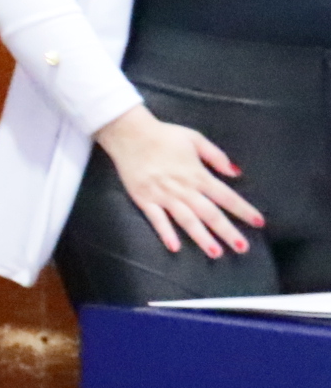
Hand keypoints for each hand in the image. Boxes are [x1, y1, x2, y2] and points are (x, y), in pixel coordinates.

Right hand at [95, 106, 261, 257]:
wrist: (129, 134)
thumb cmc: (164, 135)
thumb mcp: (196, 138)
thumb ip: (216, 156)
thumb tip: (235, 172)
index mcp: (197, 174)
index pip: (226, 196)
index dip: (243, 209)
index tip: (259, 222)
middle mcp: (183, 188)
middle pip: (209, 213)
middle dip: (227, 231)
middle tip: (242, 248)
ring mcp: (163, 195)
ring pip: (186, 220)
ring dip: (202, 237)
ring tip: (215, 253)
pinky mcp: (144, 199)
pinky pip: (156, 219)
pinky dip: (165, 233)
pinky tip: (174, 247)